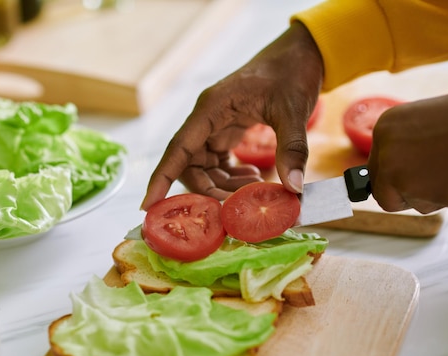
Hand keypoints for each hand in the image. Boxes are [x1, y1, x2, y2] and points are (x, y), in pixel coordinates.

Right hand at [141, 21, 323, 209]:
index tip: (147, 205)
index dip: (161, 178)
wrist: (300, 54)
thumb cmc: (290, 73)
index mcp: (211, 109)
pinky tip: (254, 179)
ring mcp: (215, 126)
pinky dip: (232, 177)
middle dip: (208, 190)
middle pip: (190, 165)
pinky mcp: (227, 130)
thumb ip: (291, 149)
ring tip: (254, 192)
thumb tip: (293, 188)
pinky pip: (219, 162)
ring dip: (224, 186)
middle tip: (236, 209)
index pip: (177, 149)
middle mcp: (206, 119)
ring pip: (204, 167)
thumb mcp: (293, 110)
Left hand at [368, 81, 447, 212]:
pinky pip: (430, 205)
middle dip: (403, 192)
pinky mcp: (421, 196)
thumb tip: (408, 155)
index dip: (392, 174)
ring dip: (428, 195)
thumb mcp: (430, 117)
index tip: (405, 176)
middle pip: (383, 190)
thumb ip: (410, 138)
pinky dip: (446, 198)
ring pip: (408, 202)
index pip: (376, 165)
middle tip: (428, 181)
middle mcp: (386, 153)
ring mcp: (401, 176)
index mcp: (387, 127)